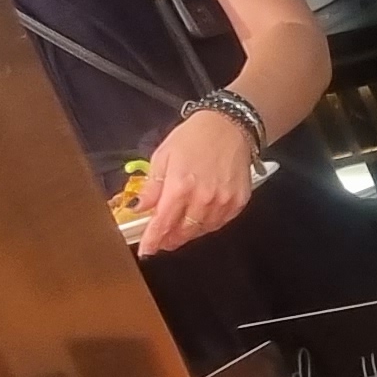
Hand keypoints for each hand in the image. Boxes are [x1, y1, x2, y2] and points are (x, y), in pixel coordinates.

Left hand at [139, 107, 258, 254]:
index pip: (163, 223)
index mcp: (180, 185)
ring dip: (187, 233)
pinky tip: (198, 218)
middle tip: (160, 240)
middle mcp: (203, 198)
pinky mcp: (238, 202)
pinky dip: (206, 225)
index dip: (153, 240)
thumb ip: (152, 187)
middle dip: (169, 239)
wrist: (229, 126)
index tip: (146, 250)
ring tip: (178, 229)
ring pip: (201, 230)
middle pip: (183, 231)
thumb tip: (138, 207)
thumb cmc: (194, 138)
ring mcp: (223, 202)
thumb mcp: (163, 156)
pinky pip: (219, 223)